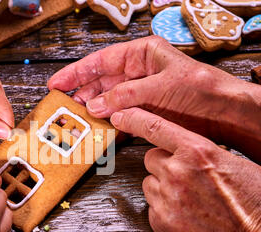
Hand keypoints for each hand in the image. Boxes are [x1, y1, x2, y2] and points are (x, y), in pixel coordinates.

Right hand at [48, 36, 260, 161]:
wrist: (223, 113)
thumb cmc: (200, 90)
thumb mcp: (160, 87)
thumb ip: (126, 96)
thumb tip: (98, 105)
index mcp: (142, 55)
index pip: (101, 61)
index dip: (77, 72)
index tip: (58, 83)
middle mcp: (137, 72)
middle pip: (100, 82)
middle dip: (81, 93)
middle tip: (63, 106)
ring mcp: (139, 93)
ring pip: (107, 100)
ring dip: (92, 110)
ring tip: (75, 119)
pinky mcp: (143, 111)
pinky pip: (118, 115)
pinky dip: (107, 122)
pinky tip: (96, 128)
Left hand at [110, 108, 260, 231]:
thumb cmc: (253, 202)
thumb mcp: (232, 162)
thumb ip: (201, 152)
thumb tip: (184, 150)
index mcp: (197, 151)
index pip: (155, 127)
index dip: (134, 119)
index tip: (120, 115)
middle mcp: (177, 171)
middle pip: (150, 158)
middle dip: (162, 164)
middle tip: (182, 175)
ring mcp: (167, 197)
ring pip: (148, 182)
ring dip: (161, 186)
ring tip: (186, 197)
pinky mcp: (162, 221)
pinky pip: (150, 206)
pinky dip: (162, 208)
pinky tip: (183, 213)